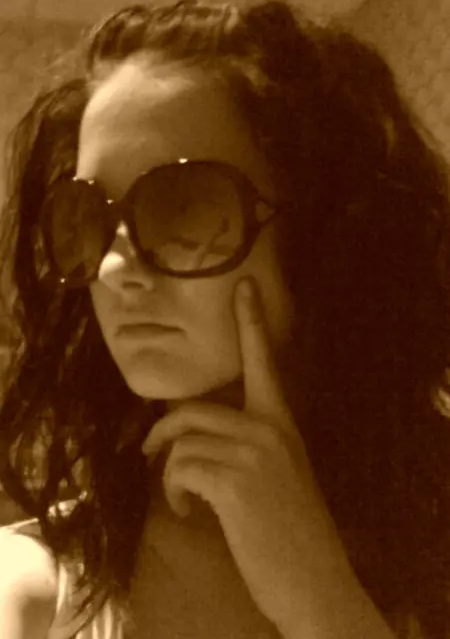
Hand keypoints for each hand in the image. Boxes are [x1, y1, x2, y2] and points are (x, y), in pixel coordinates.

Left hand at [142, 277, 353, 636]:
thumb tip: (193, 438)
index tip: (242, 285)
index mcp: (281, 423)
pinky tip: (188, 512)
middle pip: (191, 409)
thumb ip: (246, 446)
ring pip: (181, 443)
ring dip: (169, 474)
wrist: (312, 578)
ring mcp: (254, 454)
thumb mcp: (276, 475)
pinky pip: (180, 469)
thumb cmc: (289, 528)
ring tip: (182, 499)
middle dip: (161, 431)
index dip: (251, 322)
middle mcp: (269, 429)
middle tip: (149, 452)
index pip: (264, 363)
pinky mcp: (236, 482)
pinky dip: (174, 493)